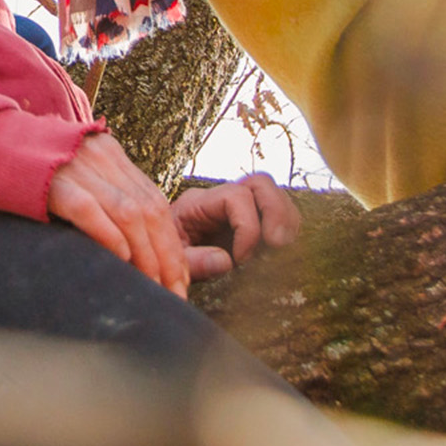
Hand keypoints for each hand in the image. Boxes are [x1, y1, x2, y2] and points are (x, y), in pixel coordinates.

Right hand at [47, 132, 189, 297]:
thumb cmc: (24, 171)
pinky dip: (109, 236)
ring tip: (151, 286)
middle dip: (166, 256)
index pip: (156, 202)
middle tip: (172, 292)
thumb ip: (105, 196)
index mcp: (109, 152)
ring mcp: (75, 166)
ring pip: (128, 213)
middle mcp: (99, 155)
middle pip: (149, 210)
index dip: (173, 243)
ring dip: (146, 255)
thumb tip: (136, 245)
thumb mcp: (74, 174)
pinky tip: (120, 258)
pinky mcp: (50, 181)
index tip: (178, 278)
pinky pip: (88, 209)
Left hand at [172, 172, 300, 281]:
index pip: (235, 197)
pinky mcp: (251, 220)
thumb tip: (226, 260)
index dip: (248, 227)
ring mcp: (238, 207)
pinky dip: (287, 229)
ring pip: (274, 195)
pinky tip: (278, 252)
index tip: (242, 259)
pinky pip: (279, 214)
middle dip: (276, 212)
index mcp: (197, 203)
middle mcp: (220, 199)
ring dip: (286, 221)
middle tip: (276, 245)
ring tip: (279, 249)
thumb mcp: (170, 260)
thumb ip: (194, 261)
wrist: (158, 254)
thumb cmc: (162, 256)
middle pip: (260, 183)